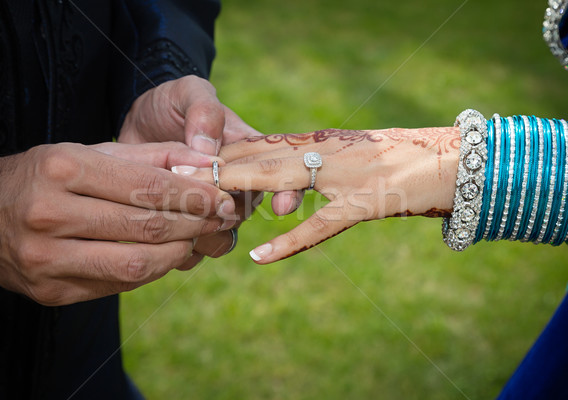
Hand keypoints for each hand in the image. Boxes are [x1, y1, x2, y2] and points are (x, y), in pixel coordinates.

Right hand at [0, 142, 235, 304]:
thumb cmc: (44, 175)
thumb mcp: (88, 151)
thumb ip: (148, 156)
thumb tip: (204, 165)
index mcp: (63, 169)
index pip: (147, 187)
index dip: (194, 195)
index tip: (223, 197)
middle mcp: (51, 215)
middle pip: (147, 227)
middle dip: (196, 224)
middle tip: (221, 218)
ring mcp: (47, 259)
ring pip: (137, 265)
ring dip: (179, 252)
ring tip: (197, 237)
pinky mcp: (51, 291)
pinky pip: (117, 286)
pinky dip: (150, 270)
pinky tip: (165, 254)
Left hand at [120, 75, 301, 261]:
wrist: (139, 123)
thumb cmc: (172, 103)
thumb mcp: (188, 93)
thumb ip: (203, 113)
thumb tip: (210, 152)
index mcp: (248, 154)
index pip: (279, 175)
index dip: (288, 193)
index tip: (282, 206)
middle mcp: (237, 185)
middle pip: (247, 211)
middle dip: (231, 215)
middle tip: (204, 207)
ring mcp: (212, 207)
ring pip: (224, 236)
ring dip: (207, 234)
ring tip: (181, 219)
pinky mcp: (187, 224)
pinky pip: (194, 249)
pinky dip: (184, 248)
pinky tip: (165, 235)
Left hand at [185, 128, 460, 262]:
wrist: (447, 160)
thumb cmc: (396, 161)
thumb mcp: (345, 162)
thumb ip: (311, 171)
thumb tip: (278, 190)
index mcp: (318, 143)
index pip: (259, 147)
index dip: (219, 153)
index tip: (181, 157)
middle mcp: (325, 154)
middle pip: (259, 161)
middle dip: (213, 168)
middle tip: (170, 171)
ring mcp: (343, 178)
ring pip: (283, 183)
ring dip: (241, 192)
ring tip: (201, 200)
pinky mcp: (364, 204)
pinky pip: (322, 227)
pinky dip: (291, 241)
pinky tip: (260, 258)